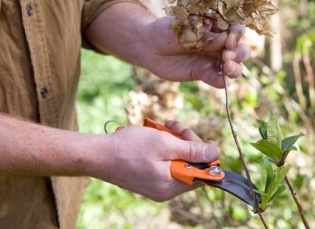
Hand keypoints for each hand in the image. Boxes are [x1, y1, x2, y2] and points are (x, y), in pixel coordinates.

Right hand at [97, 121, 219, 201]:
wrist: (98, 154)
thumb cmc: (130, 148)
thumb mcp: (166, 144)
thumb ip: (193, 150)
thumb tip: (216, 153)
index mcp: (172, 186)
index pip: (202, 175)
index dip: (206, 156)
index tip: (204, 140)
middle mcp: (166, 189)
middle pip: (191, 165)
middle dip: (188, 143)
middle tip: (178, 127)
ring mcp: (156, 184)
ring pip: (178, 160)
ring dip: (176, 141)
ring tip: (167, 126)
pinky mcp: (149, 176)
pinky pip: (165, 162)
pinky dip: (165, 146)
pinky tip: (159, 133)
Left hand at [139, 16, 250, 87]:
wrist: (149, 47)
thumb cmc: (166, 30)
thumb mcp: (183, 28)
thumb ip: (203, 35)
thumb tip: (223, 40)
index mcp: (216, 26)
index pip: (235, 28)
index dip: (237, 33)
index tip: (229, 38)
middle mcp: (219, 43)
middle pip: (240, 48)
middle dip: (239, 53)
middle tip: (227, 56)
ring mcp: (213, 59)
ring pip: (234, 65)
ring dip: (236, 68)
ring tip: (228, 68)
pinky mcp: (204, 73)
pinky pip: (217, 79)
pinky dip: (222, 81)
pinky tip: (222, 82)